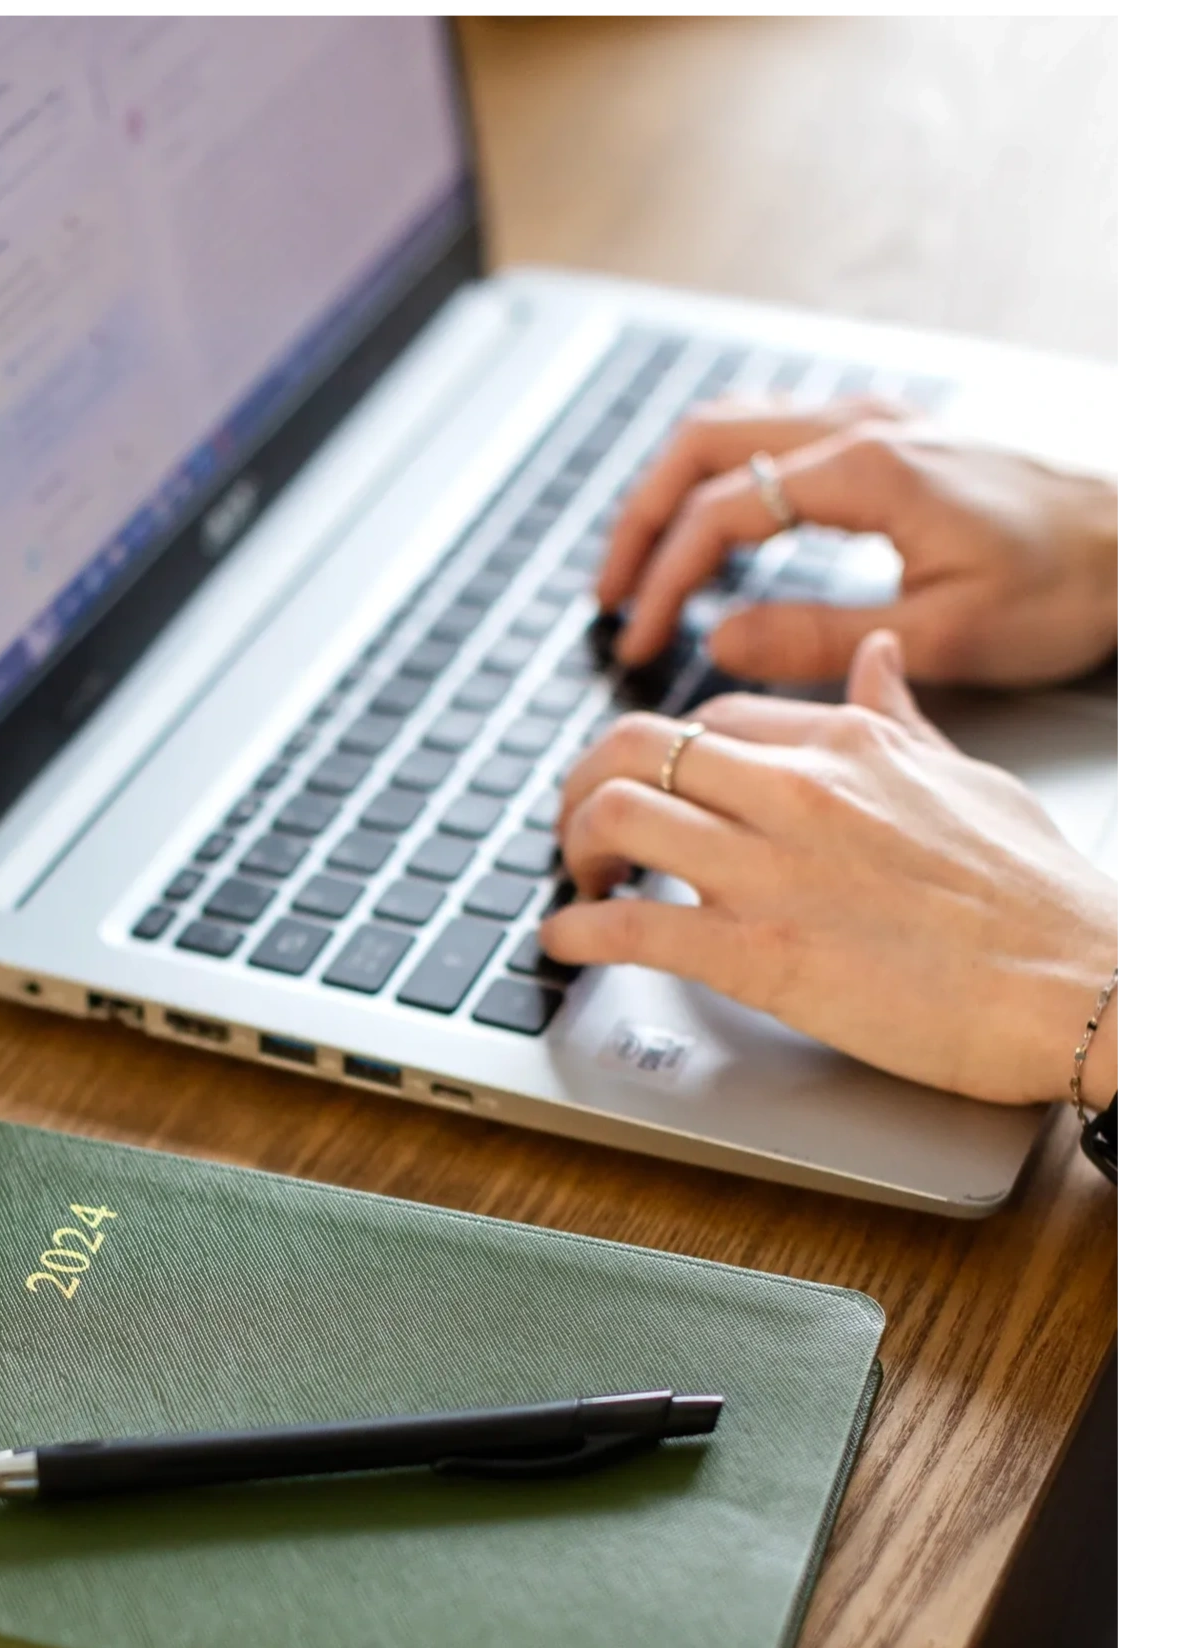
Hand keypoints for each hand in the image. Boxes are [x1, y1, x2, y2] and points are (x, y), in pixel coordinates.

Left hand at [543, 631, 1117, 1108]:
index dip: (666, 754)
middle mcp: (798, 789)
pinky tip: (566, 944)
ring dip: (571, 846)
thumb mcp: (972, 778)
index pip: (712, 715)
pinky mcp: (762, 956)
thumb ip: (904, 721)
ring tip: (577, 880)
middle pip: (635, 744)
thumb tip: (872, 663)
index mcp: (849, 742)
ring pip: (615, 812)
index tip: (655, 786)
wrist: (1082, 983)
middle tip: (581, 825)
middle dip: (584, 781)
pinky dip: (577, 932)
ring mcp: (773, 870)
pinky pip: (632, 925)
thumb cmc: (1040, 901)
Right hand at [597, 399, 1118, 687]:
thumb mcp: (943, 632)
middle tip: (607, 591)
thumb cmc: (1066, 586)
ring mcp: (873, 419)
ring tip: (642, 562)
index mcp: (867, 470)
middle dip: (640, 519)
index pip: (721, 511)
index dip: (663, 579)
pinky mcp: (889, 435)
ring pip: (732, 425)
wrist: (1139, 540)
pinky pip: (772, 432)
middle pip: (702, 444)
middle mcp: (860, 426)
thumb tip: (720, 641)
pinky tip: (718, 527)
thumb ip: (818, 637)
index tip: (635, 637)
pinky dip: (721, 475)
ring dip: (674, 489)